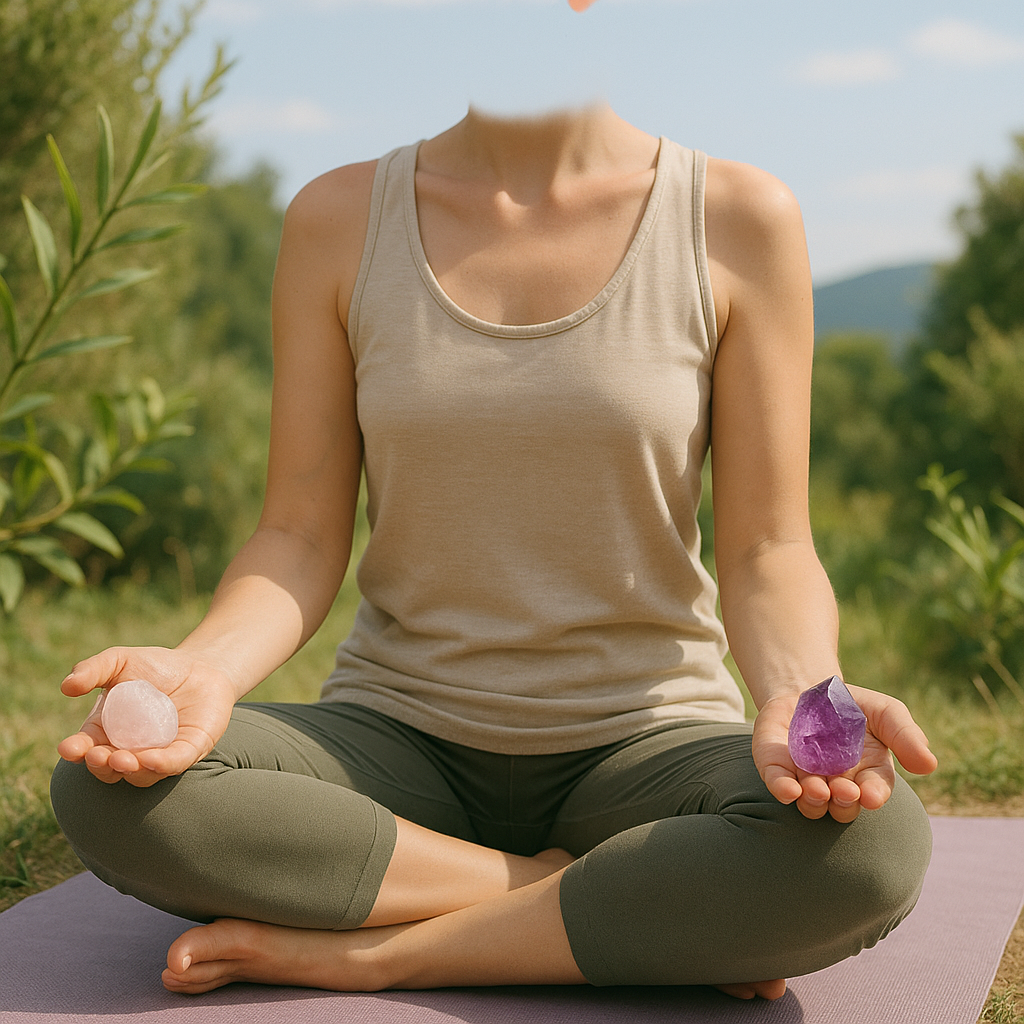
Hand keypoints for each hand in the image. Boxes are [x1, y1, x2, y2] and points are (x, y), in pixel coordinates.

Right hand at [57, 647, 238, 787]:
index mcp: (108, 732)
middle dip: (101, 766)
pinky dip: (162, 765)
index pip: (86, 748)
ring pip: (141, 775)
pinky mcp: (189, 751)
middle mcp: (131, 749)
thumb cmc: (156, 666)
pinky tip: (152, 759)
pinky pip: (174, 764)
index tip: (69, 747)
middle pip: (110, 769)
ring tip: (123, 759)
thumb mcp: (120, 661)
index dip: (76, 751)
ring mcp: (160, 754)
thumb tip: (67, 687)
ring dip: (131, 771)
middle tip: (100, 755)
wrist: (201, 665)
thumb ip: (92, 670)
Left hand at [752, 684, 937, 822]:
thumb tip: (929, 764)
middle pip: (844, 806)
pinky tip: (787, 789)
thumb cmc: (853, 705)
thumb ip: (905, 735)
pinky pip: (778, 785)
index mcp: (868, 773)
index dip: (874, 795)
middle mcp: (838, 783)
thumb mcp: (885, 712)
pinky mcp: (778, 768)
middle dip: (845, 802)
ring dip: (814, 800)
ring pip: (812, 804)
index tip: (871, 795)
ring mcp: (806, 778)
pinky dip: (782, 789)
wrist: (808, 688)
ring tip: (816, 787)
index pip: (875, 791)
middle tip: (843, 790)